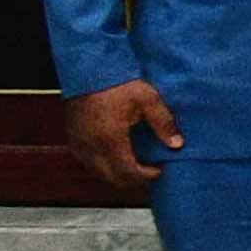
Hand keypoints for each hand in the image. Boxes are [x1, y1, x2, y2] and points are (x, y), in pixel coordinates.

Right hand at [68, 78, 180, 194]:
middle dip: (133, 180)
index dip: (146, 176)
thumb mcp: (147, 99)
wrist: (88, 70)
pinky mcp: (73, 140)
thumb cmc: (116, 83)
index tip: (159, 170)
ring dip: (117, 175)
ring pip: (98, 174)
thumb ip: (163, 123)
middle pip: (113, 179)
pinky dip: (103, 167)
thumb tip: (177, 144)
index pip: (129, 173)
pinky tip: (116, 158)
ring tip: (135, 166)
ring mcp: (79, 145)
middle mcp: (91, 147)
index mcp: (110, 139)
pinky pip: (87, 164)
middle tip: (149, 171)